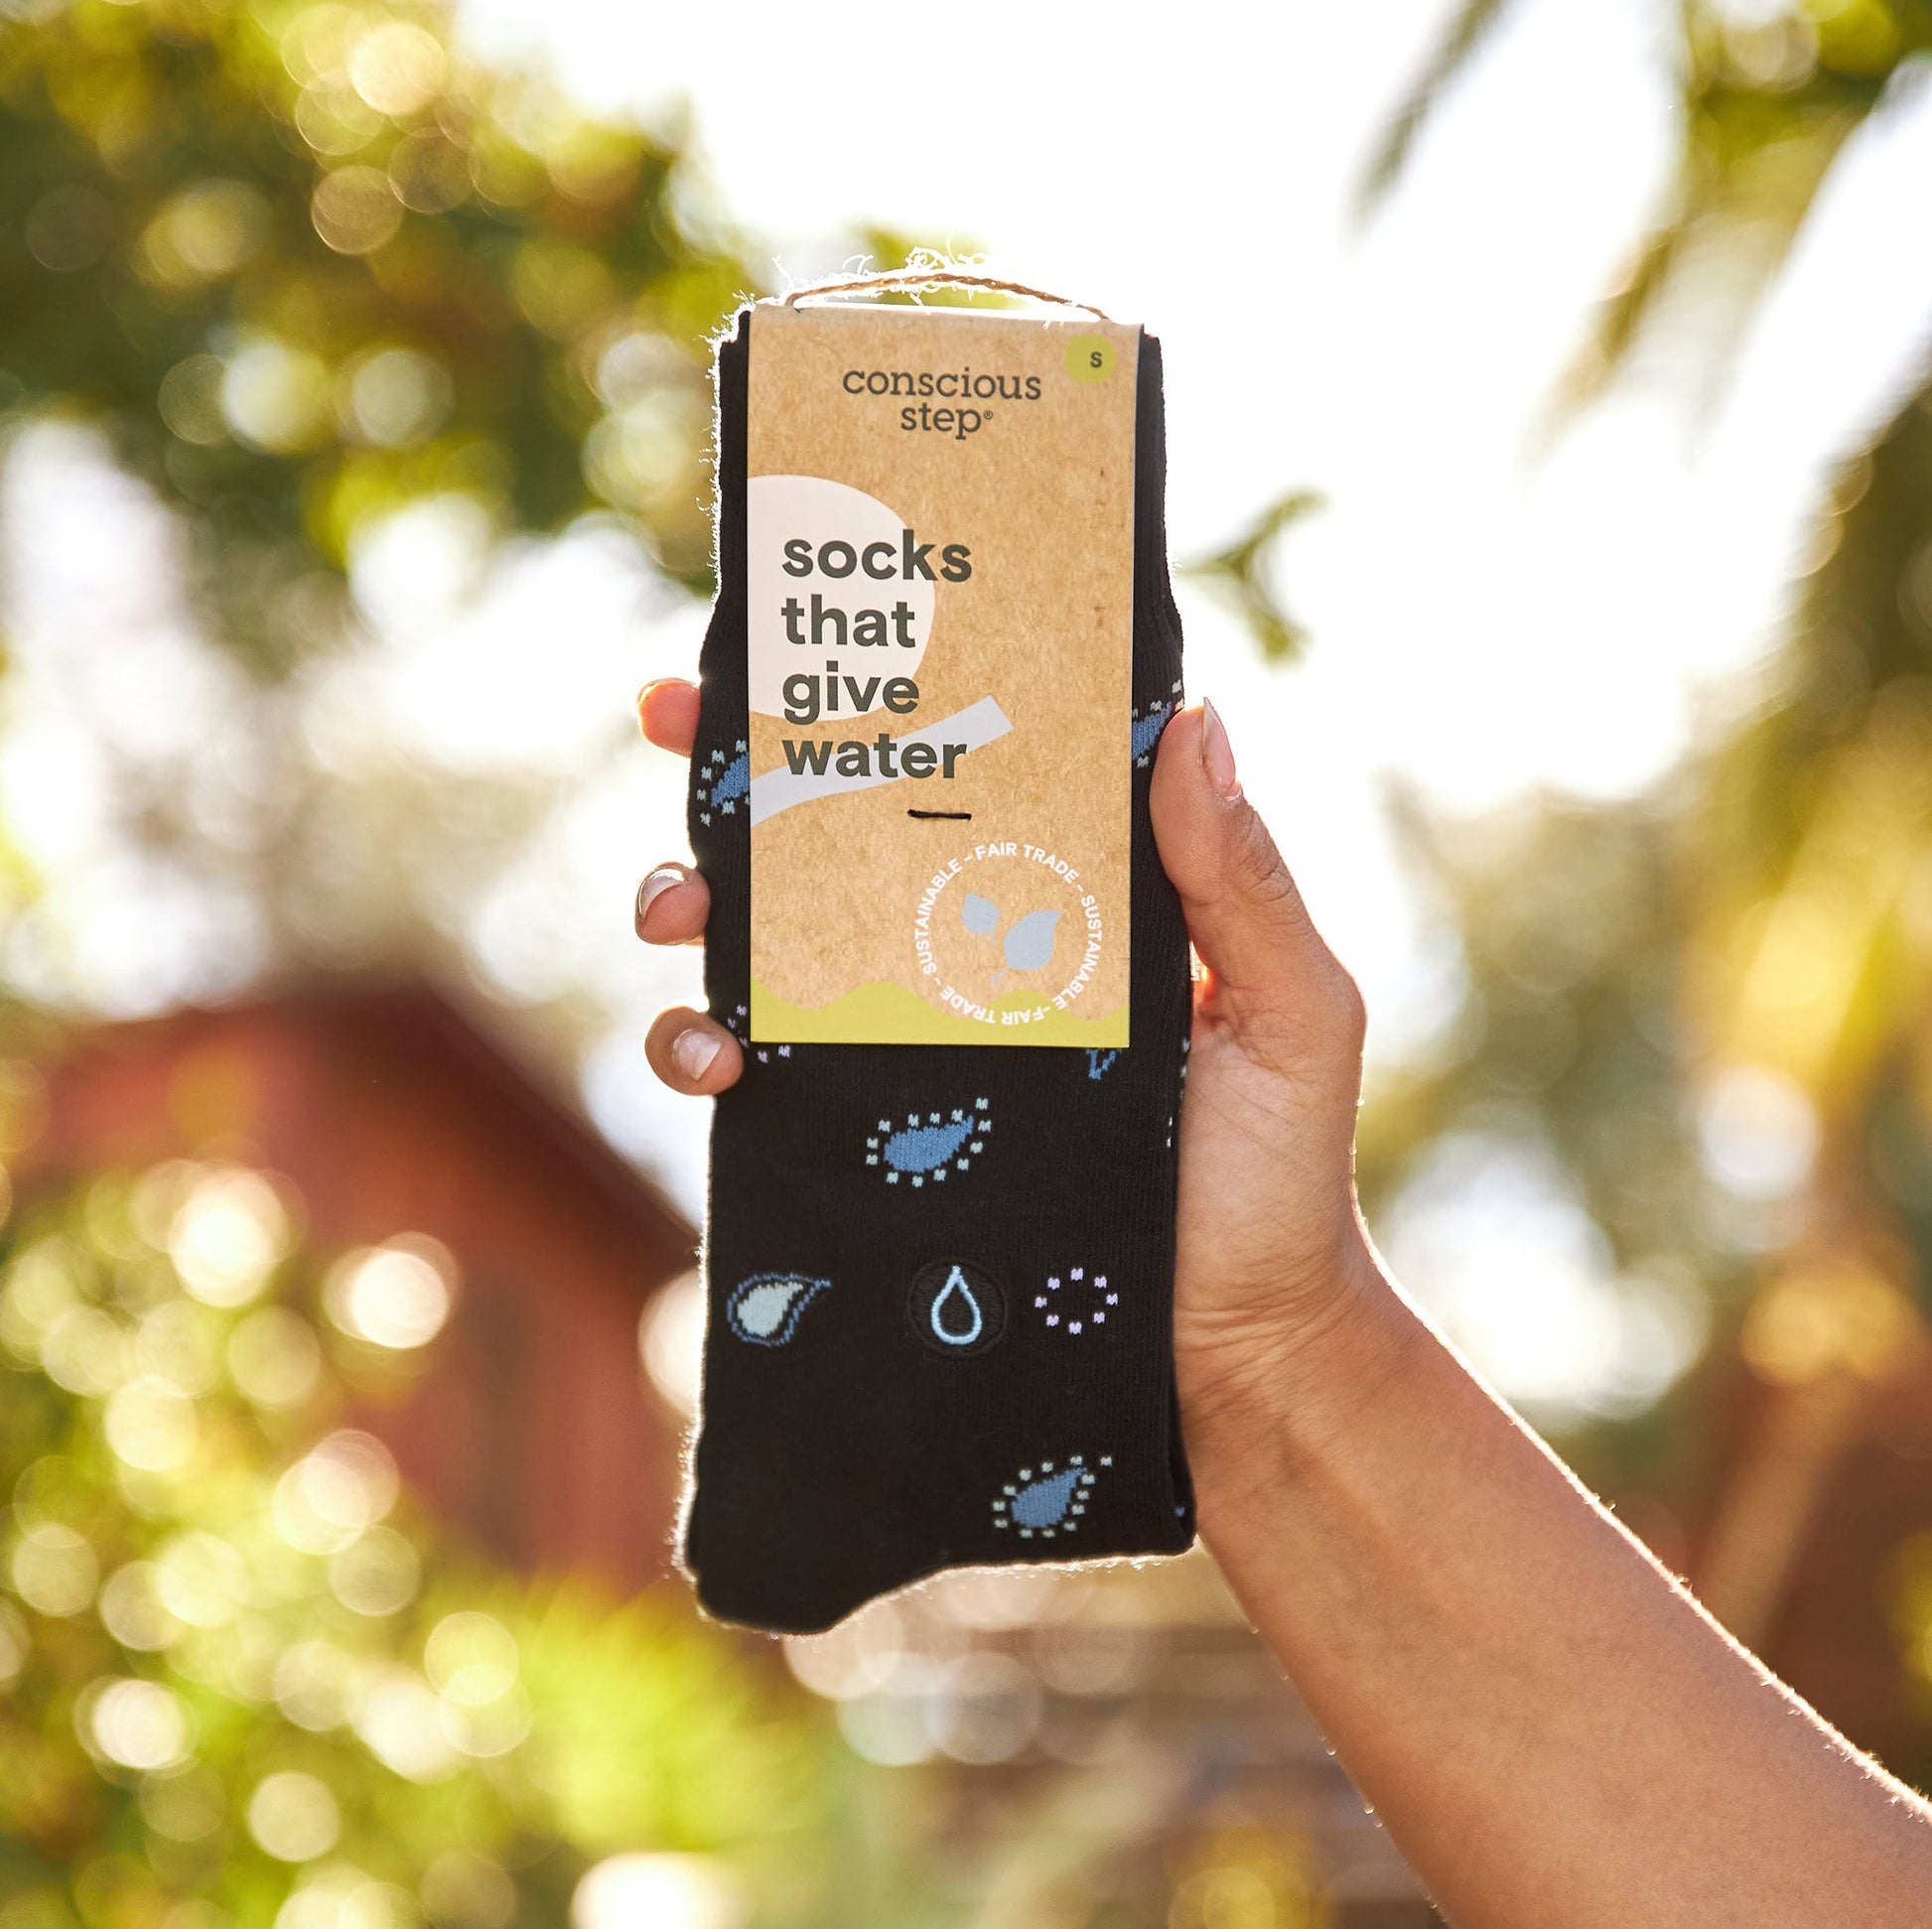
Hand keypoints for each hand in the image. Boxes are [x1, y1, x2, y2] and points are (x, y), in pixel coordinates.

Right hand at [633, 683, 1387, 1476]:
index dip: (884, 693)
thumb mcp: (1294, 1013)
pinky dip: (703, 1047)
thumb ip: (1242, 879)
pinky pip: (758, 1073)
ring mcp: (910, 1042)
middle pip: (836, 833)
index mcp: (1069, 894)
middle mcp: (973, 950)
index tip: (802, 629)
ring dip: (693, 900)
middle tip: (674, 722)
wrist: (1236, 1353)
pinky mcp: (865, 1138)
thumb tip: (1192, 715)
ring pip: (769, 941)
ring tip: (678, 912)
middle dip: (736, 769)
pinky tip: (713, 1060)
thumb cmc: (1282, 1177)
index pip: (966, 764)